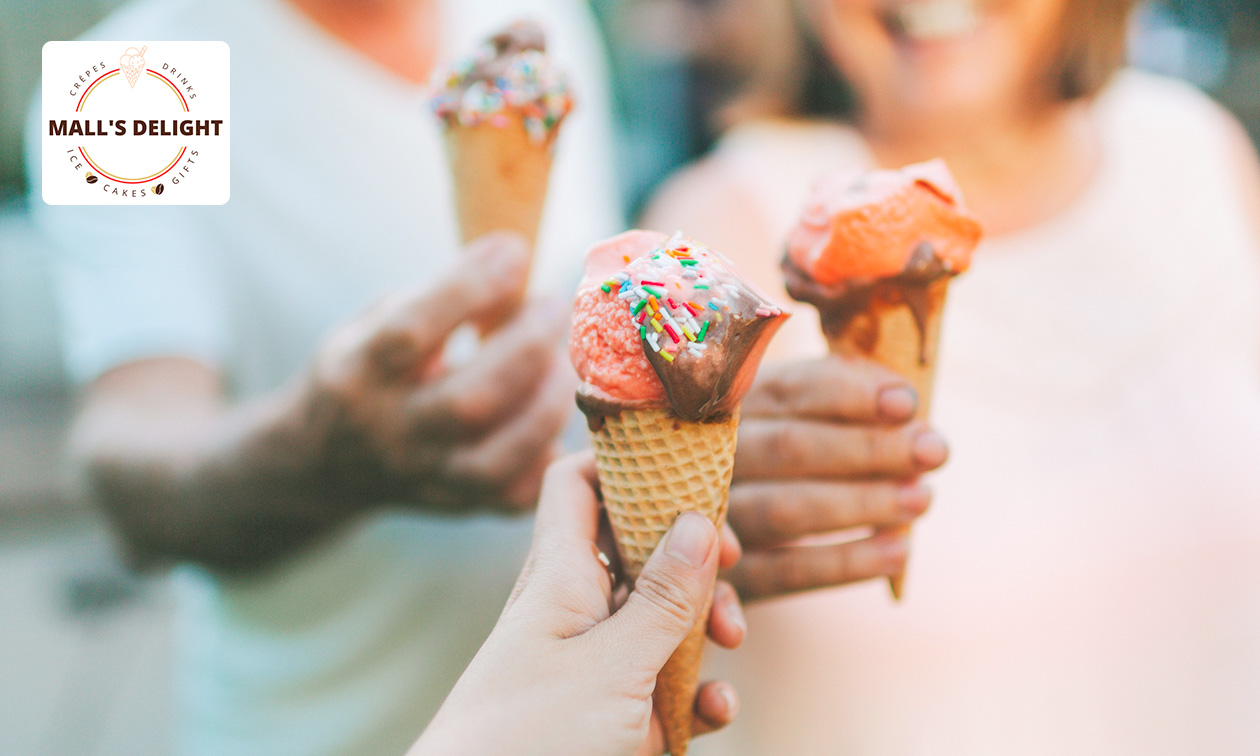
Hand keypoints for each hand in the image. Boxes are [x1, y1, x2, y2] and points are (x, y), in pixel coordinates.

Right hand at [300, 233, 573, 514]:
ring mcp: (424, 476)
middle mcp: (389, 431)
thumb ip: (438, 298)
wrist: (323, 460)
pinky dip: (547, 456)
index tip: (514, 250)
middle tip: (553, 307)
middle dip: (526, 348)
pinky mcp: (456, 506)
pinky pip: (514, 496)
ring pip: (495, 461)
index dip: (469, 287)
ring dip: (546, 406)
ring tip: (562, 363)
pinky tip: (555, 415)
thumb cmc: (370, 366)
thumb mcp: (377, 318)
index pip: (410, 331)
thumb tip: (517, 262)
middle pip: (467, 403)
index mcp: (358, 371)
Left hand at [410, 453, 742, 755]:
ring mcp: (595, 663)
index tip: (687, 468)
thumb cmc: (529, 739)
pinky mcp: (613, 714)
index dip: (628, 463)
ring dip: (705, 624)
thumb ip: (661, 599)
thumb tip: (699, 519)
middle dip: (693, 555)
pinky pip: (664, 685)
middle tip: (729, 566)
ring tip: (731, 643)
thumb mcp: (610, 667)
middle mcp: (576, 610)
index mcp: (561, 577)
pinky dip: (697, 691)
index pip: (580, 483)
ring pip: (661, 616)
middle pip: (640, 547)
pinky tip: (716, 709)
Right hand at [725, 356, 949, 599]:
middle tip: (934, 452)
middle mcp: (708, 457)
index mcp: (729, 406)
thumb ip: (843, 398)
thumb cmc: (776, 462)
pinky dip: (840, 565)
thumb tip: (903, 402)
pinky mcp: (727, 578)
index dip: (850, 395)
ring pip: (784, 510)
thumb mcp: (796, 417)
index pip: (789, 390)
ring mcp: (709, 518)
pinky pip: (783, 573)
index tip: (907, 404)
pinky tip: (895, 552)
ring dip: (862, 503)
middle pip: (788, 447)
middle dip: (869, 448)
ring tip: (922, 498)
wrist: (697, 539)